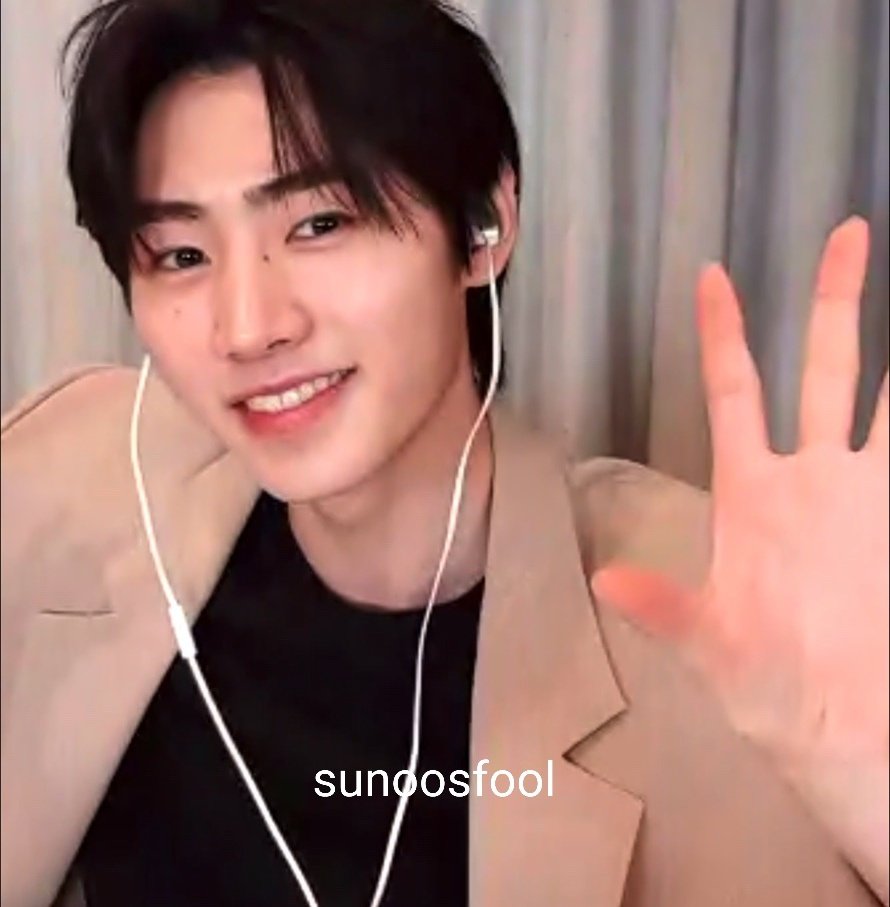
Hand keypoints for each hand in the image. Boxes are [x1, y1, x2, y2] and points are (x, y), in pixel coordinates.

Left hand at [591, 217, 888, 900]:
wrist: (825, 720)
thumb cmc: (758, 681)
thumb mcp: (706, 641)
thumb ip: (664, 608)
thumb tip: (604, 585)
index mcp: (749, 488)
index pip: (735, 391)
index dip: (724, 334)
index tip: (710, 274)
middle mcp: (807, 476)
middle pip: (824, 368)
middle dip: (834, 302)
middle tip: (846, 230)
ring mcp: (861, 493)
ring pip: (887, 396)